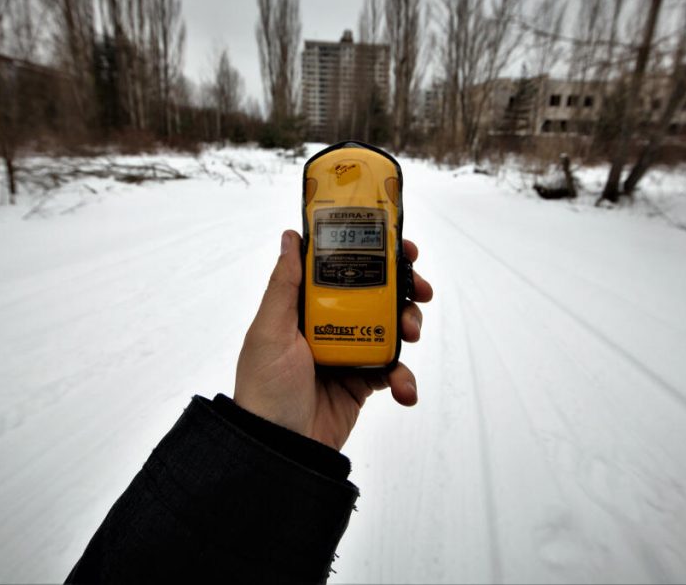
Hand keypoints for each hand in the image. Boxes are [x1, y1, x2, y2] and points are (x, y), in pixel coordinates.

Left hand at [234, 230, 433, 449]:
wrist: (279, 449)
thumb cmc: (266, 388)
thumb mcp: (269, 331)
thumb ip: (285, 285)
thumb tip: (291, 237)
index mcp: (305, 307)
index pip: (342, 268)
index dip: (372, 254)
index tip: (400, 247)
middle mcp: (329, 325)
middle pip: (376, 294)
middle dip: (404, 289)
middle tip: (420, 290)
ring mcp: (349, 352)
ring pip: (391, 328)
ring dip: (408, 327)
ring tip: (410, 335)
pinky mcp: (363, 383)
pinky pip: (393, 371)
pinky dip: (404, 378)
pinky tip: (404, 390)